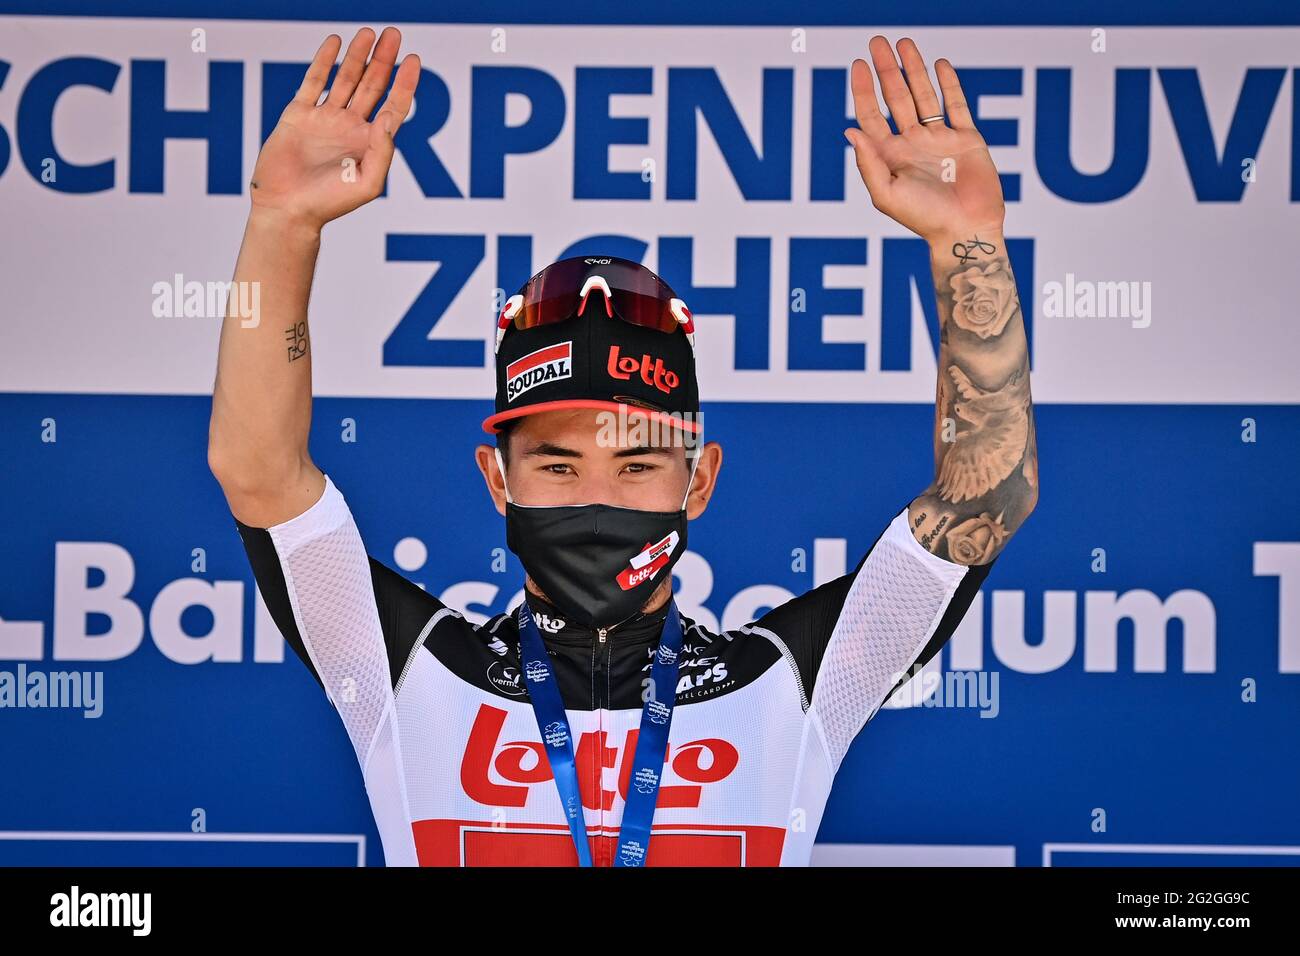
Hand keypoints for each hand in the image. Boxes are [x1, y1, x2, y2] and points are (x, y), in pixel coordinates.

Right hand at [249, 27, 419, 230]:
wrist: (288, 209)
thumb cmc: (329, 204)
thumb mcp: (367, 184)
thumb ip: (383, 153)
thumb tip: (388, 120)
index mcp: (369, 143)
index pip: (393, 106)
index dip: (405, 83)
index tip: (413, 59)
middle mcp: (350, 127)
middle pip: (372, 86)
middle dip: (384, 60)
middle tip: (394, 34)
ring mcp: (325, 119)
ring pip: (345, 79)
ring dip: (358, 56)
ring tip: (369, 33)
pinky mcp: (299, 114)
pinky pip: (313, 82)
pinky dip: (324, 62)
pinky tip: (335, 42)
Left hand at [845, 37, 1004, 245]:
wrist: (965, 229)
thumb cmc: (923, 219)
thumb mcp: (887, 194)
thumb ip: (868, 163)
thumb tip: (850, 131)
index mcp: (890, 156)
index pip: (871, 116)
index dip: (863, 91)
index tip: (858, 65)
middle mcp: (912, 144)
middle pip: (896, 98)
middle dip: (887, 70)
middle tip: (877, 42)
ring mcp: (939, 140)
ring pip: (924, 96)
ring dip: (914, 70)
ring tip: (905, 44)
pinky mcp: (966, 139)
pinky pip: (955, 105)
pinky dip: (948, 84)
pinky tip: (940, 64)